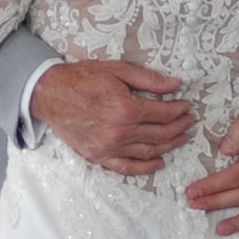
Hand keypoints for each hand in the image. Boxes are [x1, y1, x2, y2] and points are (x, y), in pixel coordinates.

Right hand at [31, 59, 193, 177]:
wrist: (49, 94)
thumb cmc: (81, 78)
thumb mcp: (117, 69)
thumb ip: (148, 79)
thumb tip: (175, 85)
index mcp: (125, 108)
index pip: (164, 114)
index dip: (180, 110)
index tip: (187, 106)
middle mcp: (119, 131)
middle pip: (160, 134)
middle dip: (180, 127)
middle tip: (189, 121)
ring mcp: (108, 147)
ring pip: (149, 152)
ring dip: (169, 146)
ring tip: (181, 138)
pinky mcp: (98, 156)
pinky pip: (127, 167)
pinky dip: (146, 168)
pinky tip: (159, 163)